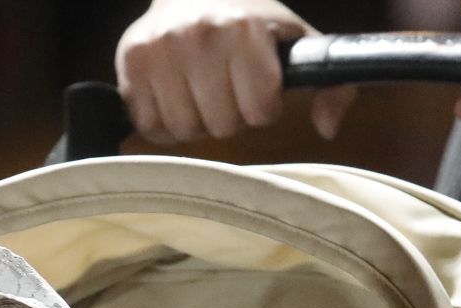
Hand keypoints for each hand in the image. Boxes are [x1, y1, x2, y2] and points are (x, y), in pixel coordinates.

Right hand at [116, 0, 358, 143]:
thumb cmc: (249, 23)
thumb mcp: (297, 42)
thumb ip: (331, 85)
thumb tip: (328, 128)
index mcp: (245, 30)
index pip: (260, 112)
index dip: (262, 107)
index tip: (256, 87)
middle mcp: (200, 36)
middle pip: (223, 126)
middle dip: (229, 116)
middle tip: (225, 89)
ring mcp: (160, 50)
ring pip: (186, 130)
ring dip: (196, 122)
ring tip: (199, 93)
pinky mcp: (130, 64)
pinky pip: (151, 125)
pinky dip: (163, 122)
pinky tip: (173, 97)